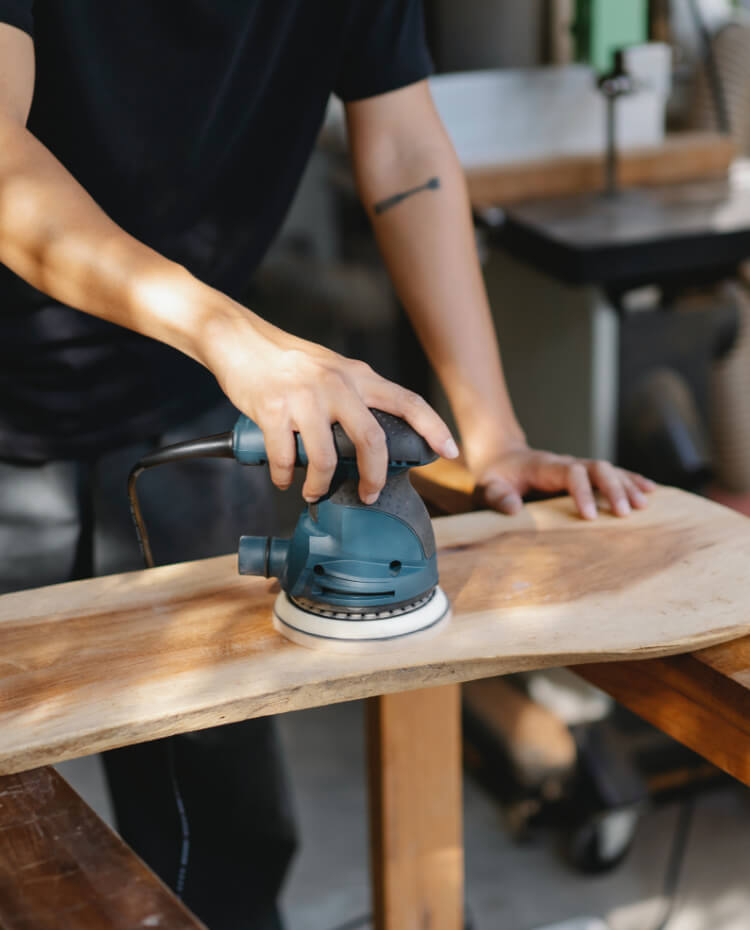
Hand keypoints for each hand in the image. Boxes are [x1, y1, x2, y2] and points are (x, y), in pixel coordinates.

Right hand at [200, 303, 458, 503]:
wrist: (239, 339)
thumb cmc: (288, 360)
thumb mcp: (333, 369)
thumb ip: (355, 396)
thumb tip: (372, 438)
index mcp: (358, 376)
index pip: (408, 401)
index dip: (434, 427)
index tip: (450, 451)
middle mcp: (337, 385)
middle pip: (371, 440)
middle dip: (374, 478)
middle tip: (369, 495)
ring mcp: (305, 398)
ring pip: (325, 459)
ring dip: (319, 485)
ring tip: (313, 492)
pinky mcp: (273, 410)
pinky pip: (285, 457)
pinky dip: (284, 476)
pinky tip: (283, 479)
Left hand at [470, 442, 656, 519]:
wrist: (502, 458)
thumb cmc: (496, 476)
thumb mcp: (487, 487)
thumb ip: (497, 496)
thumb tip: (514, 509)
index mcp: (545, 466)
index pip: (570, 473)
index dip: (582, 491)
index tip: (589, 516)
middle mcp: (566, 462)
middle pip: (596, 467)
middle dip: (613, 488)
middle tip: (625, 513)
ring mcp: (577, 466)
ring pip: (608, 470)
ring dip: (626, 486)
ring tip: (643, 505)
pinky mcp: (584, 474)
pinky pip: (612, 474)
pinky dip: (631, 480)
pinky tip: (650, 491)